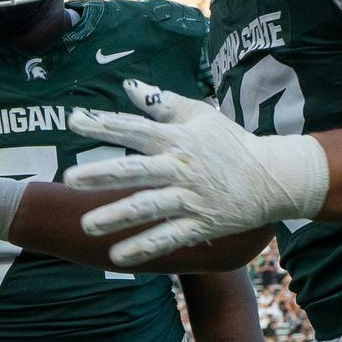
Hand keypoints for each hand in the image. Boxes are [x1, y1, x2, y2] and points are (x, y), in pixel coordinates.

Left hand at [65, 83, 330, 265]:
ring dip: (116, 217)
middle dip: (101, 174)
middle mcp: (180, 167)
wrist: (272, 176)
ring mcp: (190, 197)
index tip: (73, 121)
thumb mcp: (200, 114)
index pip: (134, 128)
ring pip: (148, 207)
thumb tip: (128, 85)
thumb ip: (162, 101)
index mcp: (177, 138)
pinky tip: (117, 256)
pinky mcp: (201, 223)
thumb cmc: (231, 142)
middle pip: (135, 169)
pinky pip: (168, 237)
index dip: (103, 125)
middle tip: (70, 179)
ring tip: (87, 226)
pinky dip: (144, 248)